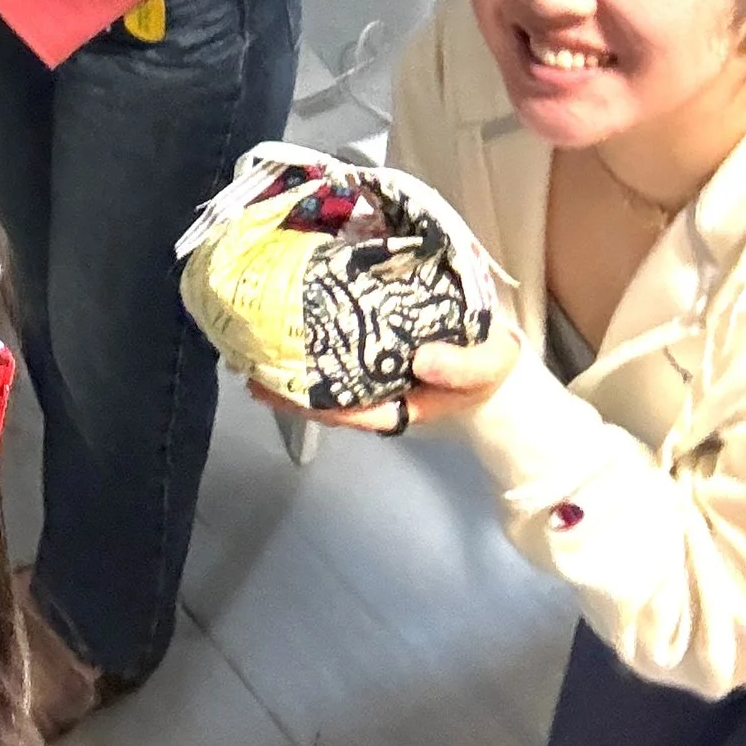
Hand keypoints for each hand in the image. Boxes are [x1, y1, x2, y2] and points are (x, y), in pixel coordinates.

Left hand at [249, 325, 524, 434]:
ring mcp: (375, 375)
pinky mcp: (372, 351)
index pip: (357, 413)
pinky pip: (336, 356)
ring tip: (249, 360)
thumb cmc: (490, 362)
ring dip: (290, 374)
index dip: (320, 408)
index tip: (286, 397)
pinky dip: (310, 349)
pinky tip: (283, 333)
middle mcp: (383, 393)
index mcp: (407, 405)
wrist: (496, 346)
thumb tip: (420, 361)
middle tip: (250, 377)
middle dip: (290, 394)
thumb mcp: (489, 364)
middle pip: (330, 401)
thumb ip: (461, 367)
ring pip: (326, 382)